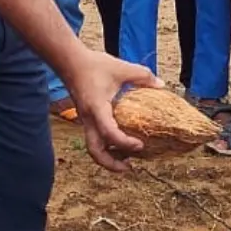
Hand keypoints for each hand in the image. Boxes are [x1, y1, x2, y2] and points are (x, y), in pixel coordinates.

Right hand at [62, 48, 157, 171]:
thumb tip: (161, 85)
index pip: (109, 133)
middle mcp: (89, 119)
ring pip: (92, 148)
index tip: (140, 145)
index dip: (124, 143)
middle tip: (129, 168)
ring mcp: (86, 120)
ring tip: (126, 162)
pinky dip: (106, 146)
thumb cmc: (93, 65)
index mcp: (97, 108)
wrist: (69, 62)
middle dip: (110, 164)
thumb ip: (142, 76)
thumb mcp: (121, 68)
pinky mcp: (86, 119)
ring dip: (107, 158)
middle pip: (94, 151)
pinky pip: (94, 138)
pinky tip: (120, 144)